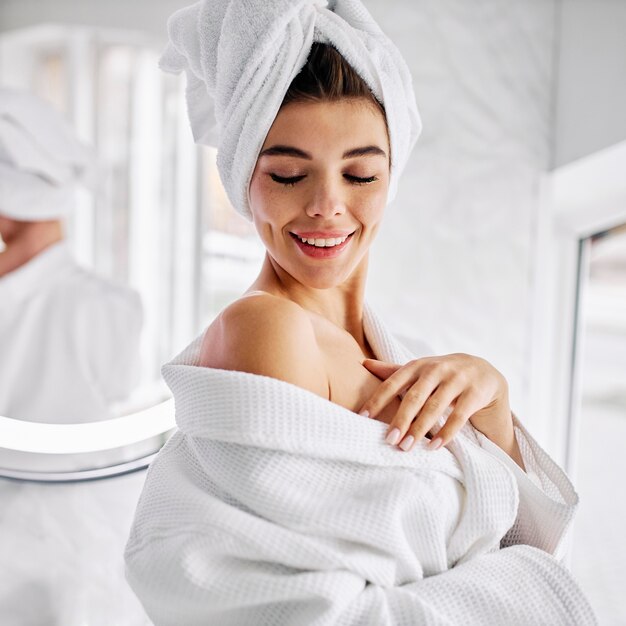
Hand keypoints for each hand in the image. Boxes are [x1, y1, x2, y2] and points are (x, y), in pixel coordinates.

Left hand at [358, 354, 512, 451]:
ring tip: (407, 447)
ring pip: (435, 407)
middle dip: (400, 420)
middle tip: (389, 440)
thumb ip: (393, 370)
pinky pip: (459, 416)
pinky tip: (433, 446)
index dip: (377, 400)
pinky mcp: (475, 393)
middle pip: (414, 397)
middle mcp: (436, 369)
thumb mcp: (419, 370)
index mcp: (418, 365)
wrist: (484, 371)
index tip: (362, 417)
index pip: (393, 382)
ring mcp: (457, 380)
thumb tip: (363, 363)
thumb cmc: (442, 374)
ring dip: (420, 429)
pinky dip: (446, 433)